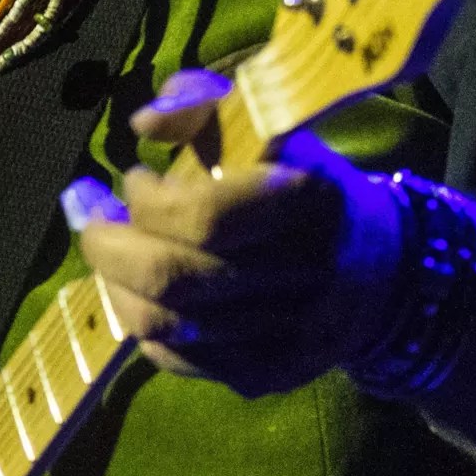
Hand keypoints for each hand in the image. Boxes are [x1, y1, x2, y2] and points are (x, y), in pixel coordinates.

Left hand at [68, 67, 405, 396]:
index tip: (135, 175)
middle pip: (171, 279)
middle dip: (108, 244)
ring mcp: (281, 338)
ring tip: (107, 248)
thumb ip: (203, 102)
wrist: (383, 270)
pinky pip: (175, 358)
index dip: (148, 198)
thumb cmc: (308, 182)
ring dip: (114, 282)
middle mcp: (297, 280)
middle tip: (91, 212)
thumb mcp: (270, 123)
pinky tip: (135, 289)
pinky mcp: (264, 374)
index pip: (202, 217)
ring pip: (162, 325)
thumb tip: (144, 123)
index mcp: (305, 204)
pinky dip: (141, 321)